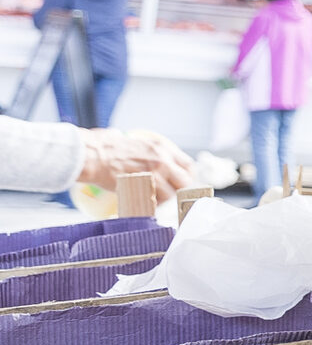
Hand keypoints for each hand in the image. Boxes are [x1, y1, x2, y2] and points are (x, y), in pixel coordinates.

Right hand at [78, 128, 193, 201]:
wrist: (91, 155)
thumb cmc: (103, 146)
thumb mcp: (133, 140)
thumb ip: (143, 149)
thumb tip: (139, 149)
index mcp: (161, 147)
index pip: (187, 164)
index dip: (186, 176)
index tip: (181, 182)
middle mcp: (163, 159)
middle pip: (185, 181)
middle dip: (178, 190)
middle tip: (168, 194)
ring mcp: (155, 173)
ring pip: (171, 194)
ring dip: (163, 200)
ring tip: (152, 200)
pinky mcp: (143, 185)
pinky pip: (155, 200)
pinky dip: (151, 204)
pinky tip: (144, 203)